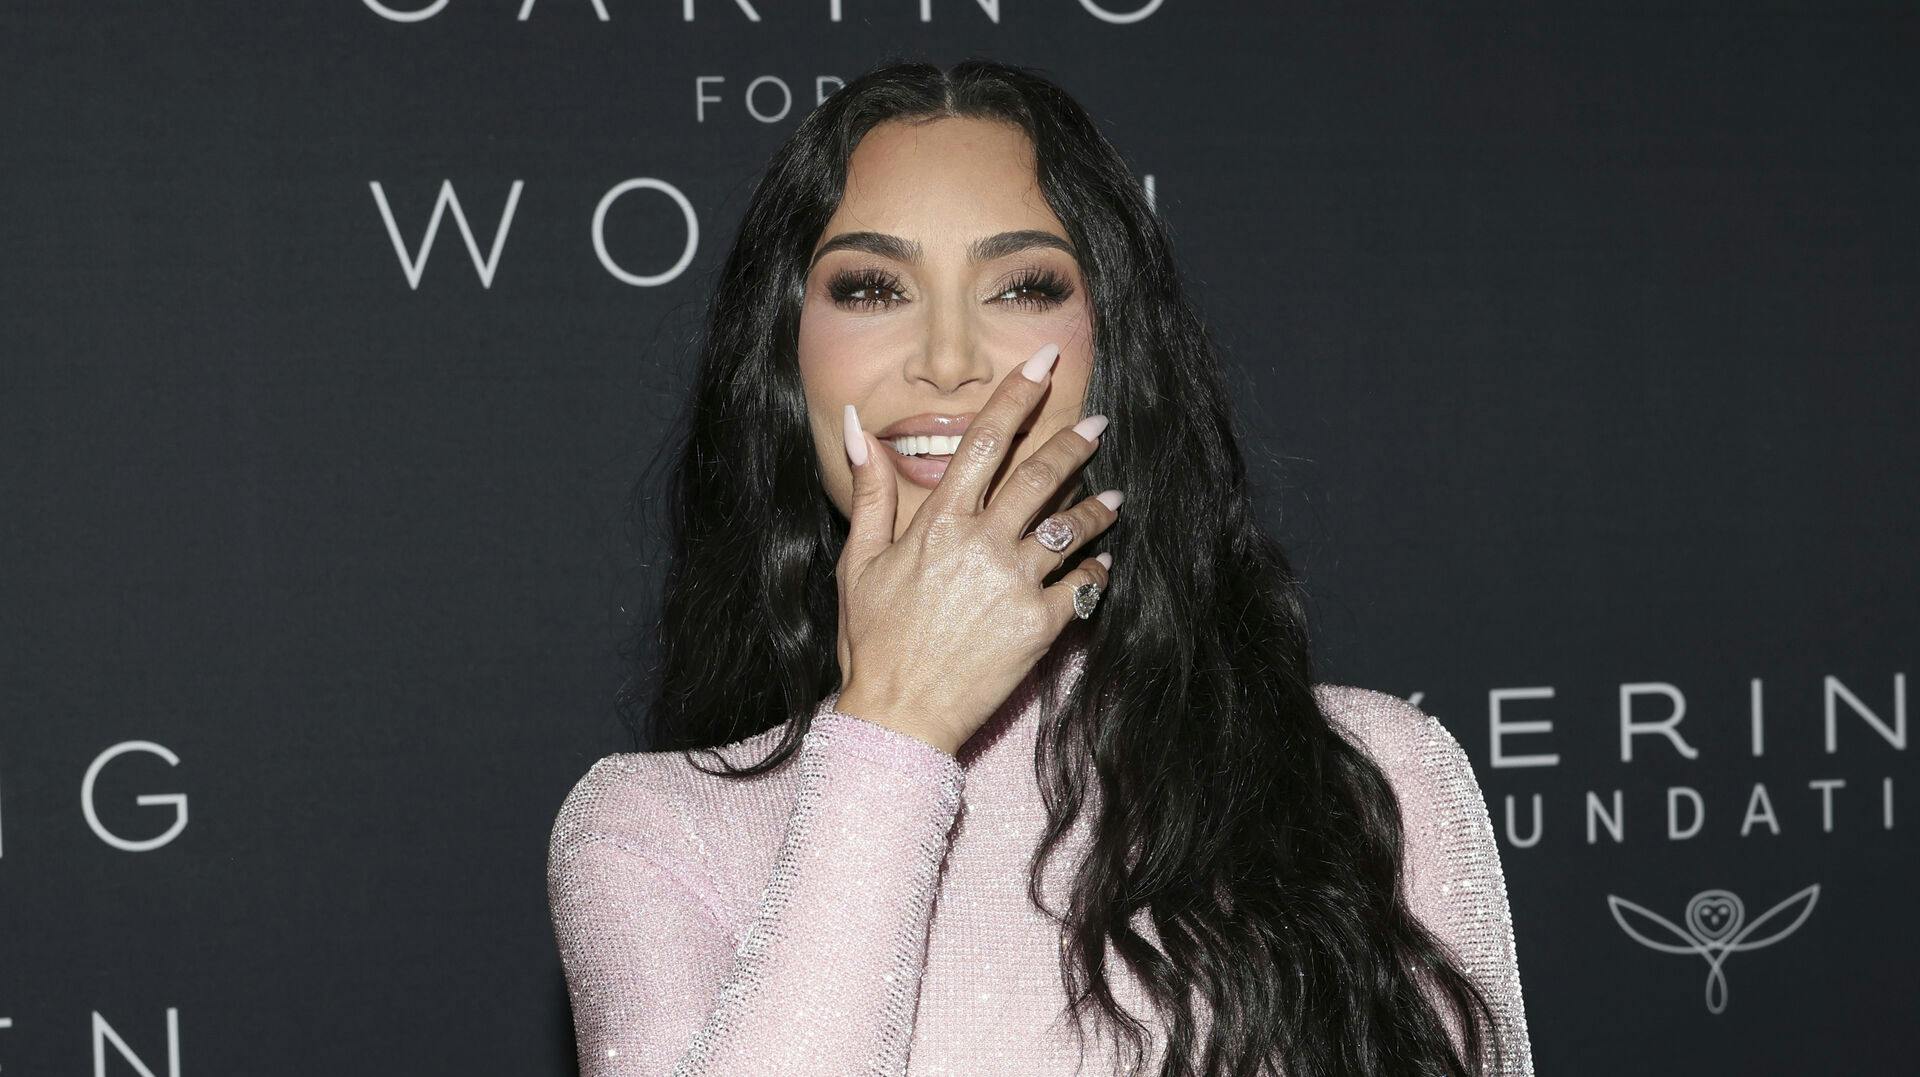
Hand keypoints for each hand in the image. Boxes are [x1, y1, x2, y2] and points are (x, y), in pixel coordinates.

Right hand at [832, 341, 1119, 755]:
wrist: (898, 716)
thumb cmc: (873, 640)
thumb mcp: (857, 561)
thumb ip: (870, 490)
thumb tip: (860, 424)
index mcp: (939, 523)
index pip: (985, 441)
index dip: (1018, 394)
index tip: (1045, 360)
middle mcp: (982, 545)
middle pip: (1042, 476)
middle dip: (1075, 442)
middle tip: (1098, 423)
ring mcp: (1015, 585)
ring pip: (1072, 527)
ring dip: (1099, 507)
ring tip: (1114, 496)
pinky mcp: (1041, 626)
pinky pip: (1085, 586)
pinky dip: (1098, 570)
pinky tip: (1102, 563)